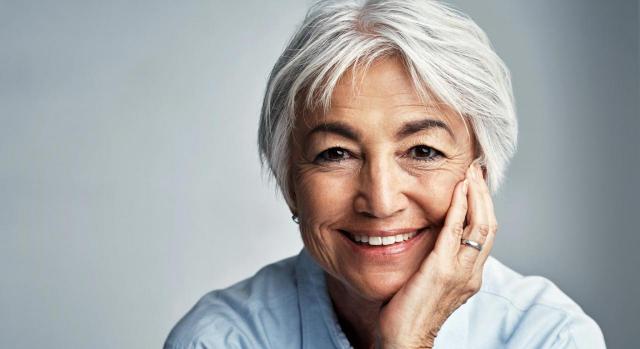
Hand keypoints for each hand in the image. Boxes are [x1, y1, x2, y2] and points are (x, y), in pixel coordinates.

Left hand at [377, 162, 497, 348]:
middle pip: (489, 225)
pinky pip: (455, 233)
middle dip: (484, 194)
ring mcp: (460, 272)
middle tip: (478, 169)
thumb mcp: (432, 281)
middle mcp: (472, 273)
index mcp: (470, 274)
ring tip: (471, 172)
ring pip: (480, 226)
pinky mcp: (441, 270)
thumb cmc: (412, 312)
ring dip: (476, 195)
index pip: (485, 233)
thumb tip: (434, 234)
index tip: (477, 182)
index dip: (484, 205)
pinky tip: (459, 190)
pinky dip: (459, 208)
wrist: (405, 338)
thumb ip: (440, 258)